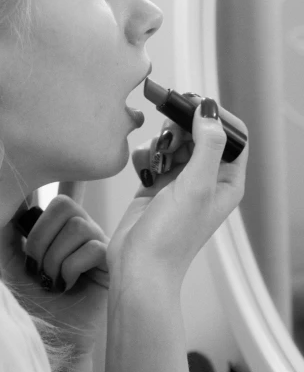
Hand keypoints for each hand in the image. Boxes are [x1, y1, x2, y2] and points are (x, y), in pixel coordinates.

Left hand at [0, 182, 109, 359]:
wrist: (51, 338)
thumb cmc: (36, 306)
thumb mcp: (15, 270)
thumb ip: (10, 241)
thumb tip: (13, 209)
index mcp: (64, 230)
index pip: (58, 202)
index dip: (39, 224)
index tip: (28, 253)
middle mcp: (85, 234)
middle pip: (66, 208)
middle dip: (42, 240)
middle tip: (39, 269)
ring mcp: (100, 247)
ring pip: (79, 227)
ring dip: (56, 258)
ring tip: (53, 281)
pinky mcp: (111, 265)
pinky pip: (93, 248)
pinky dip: (72, 268)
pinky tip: (69, 285)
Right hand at [107, 98, 248, 306]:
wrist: (139, 266)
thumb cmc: (171, 237)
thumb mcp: (196, 185)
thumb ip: (206, 144)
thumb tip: (209, 109)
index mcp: (228, 181)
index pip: (232, 135)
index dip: (215, 117)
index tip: (193, 105)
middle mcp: (206, 179)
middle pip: (199, 133)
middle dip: (181, 129)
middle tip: (167, 136)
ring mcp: (180, 182)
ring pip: (173, 141)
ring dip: (160, 144)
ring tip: (155, 163)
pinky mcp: (156, 185)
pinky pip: (153, 155)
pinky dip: (146, 157)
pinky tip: (142, 173)